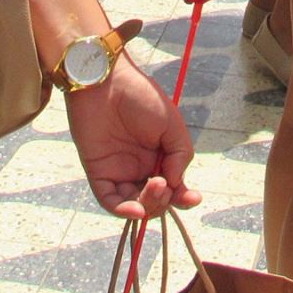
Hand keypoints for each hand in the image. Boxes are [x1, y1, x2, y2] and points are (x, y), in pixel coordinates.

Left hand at [63, 54, 200, 219]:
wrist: (107, 81)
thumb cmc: (141, 96)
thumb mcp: (172, 124)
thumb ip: (180, 155)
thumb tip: (176, 184)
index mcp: (158, 157)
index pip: (172, 187)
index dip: (183, 198)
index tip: (194, 198)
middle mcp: (139, 168)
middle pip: (154, 201)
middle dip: (164, 201)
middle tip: (166, 184)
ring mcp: (119, 172)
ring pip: (134, 205)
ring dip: (148, 205)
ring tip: (157, 185)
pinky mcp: (98, 172)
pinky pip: (110, 201)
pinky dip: (123, 211)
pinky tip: (136, 209)